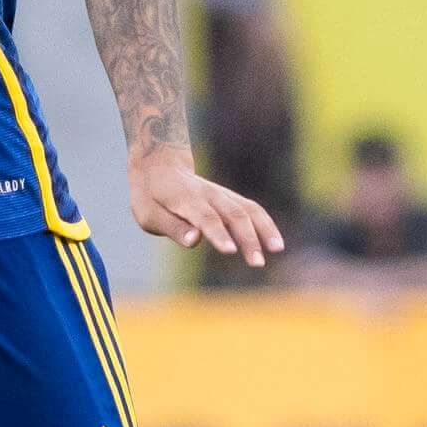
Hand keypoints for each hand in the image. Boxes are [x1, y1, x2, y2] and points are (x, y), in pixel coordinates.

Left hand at [126, 148, 282, 269]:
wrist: (160, 164)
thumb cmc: (150, 195)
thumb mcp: (148, 213)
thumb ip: (172, 226)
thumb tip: (193, 240)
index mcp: (185, 199)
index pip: (205, 217)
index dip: (218, 233)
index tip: (230, 251)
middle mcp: (208, 194)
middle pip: (233, 214)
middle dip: (248, 238)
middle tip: (257, 263)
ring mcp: (221, 194)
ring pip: (248, 209)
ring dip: (264, 229)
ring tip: (277, 250)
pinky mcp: (229, 198)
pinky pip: (252, 209)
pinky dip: (266, 224)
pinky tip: (276, 244)